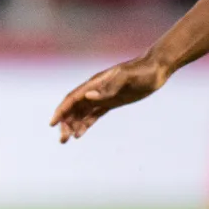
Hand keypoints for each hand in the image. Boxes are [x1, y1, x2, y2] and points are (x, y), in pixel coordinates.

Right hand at [50, 55, 169, 142]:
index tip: (52, 123)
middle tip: (62, 140)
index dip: (61, 111)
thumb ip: (107, 88)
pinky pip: (93, 115)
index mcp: (95, 84)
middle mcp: (95, 90)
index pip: (73, 99)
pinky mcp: (111, 102)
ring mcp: (103, 97)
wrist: (156, 69)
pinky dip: (85, 124)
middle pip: (74, 108)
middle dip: (65, 123)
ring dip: (73, 125)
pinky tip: (80, 134)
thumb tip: (88, 97)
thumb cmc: (142, 71)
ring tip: (67, 140)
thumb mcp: (126, 78)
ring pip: (82, 113)